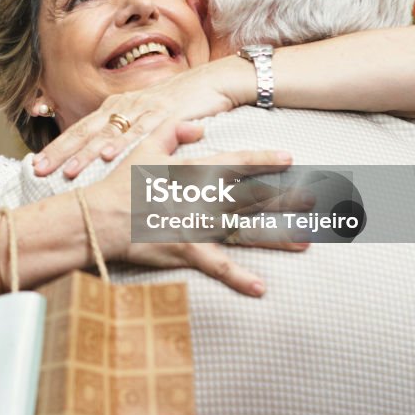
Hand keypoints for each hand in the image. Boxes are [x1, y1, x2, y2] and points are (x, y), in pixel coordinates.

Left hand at [34, 57, 251, 177]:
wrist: (216, 82)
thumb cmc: (181, 105)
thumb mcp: (148, 120)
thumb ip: (126, 135)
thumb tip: (103, 157)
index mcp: (117, 107)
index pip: (81, 129)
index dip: (57, 147)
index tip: (34, 165)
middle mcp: (125, 106)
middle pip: (86, 131)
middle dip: (61, 152)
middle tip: (38, 170)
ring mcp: (144, 109)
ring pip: (109, 134)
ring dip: (87, 153)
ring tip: (67, 172)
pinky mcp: (166, 115)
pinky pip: (141, 132)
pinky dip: (124, 145)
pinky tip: (108, 156)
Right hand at [83, 119, 302, 297]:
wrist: (97, 218)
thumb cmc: (119, 182)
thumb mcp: (143, 148)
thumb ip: (173, 131)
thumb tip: (201, 126)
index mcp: (192, 170)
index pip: (236, 162)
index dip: (264, 160)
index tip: (290, 159)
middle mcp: (201, 196)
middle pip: (251, 197)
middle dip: (285, 198)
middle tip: (317, 202)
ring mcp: (196, 224)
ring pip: (243, 230)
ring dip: (276, 236)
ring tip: (307, 241)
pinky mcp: (186, 250)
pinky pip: (216, 266)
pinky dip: (238, 279)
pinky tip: (261, 288)